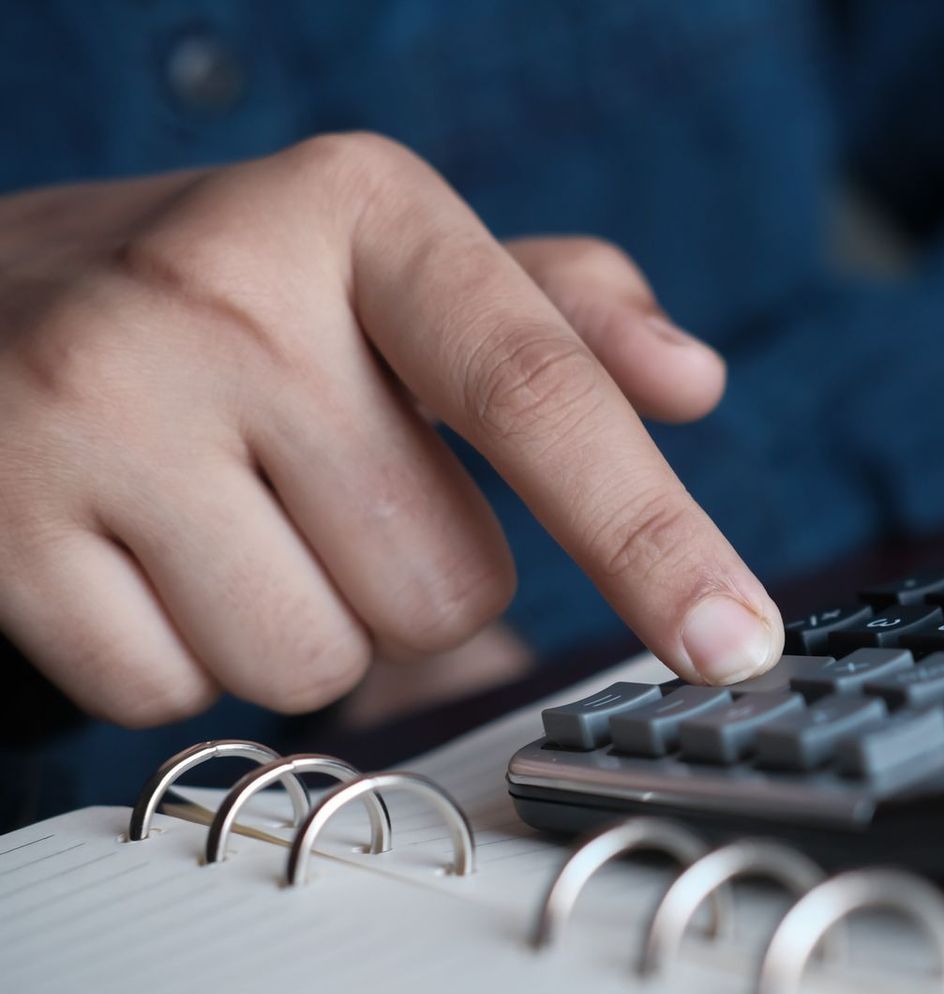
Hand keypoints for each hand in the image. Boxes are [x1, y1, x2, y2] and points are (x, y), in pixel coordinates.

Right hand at [0, 133, 781, 727]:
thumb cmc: (226, 299)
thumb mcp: (387, 263)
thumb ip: (556, 316)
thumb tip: (691, 379)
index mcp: (357, 214)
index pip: (537, 392)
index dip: (652, 536)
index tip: (735, 644)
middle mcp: (225, 293)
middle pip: (440, 589)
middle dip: (404, 578)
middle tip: (314, 487)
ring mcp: (98, 408)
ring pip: (319, 664)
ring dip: (299, 625)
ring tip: (223, 517)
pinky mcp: (4, 525)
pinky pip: (176, 695)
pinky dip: (179, 658)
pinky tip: (137, 556)